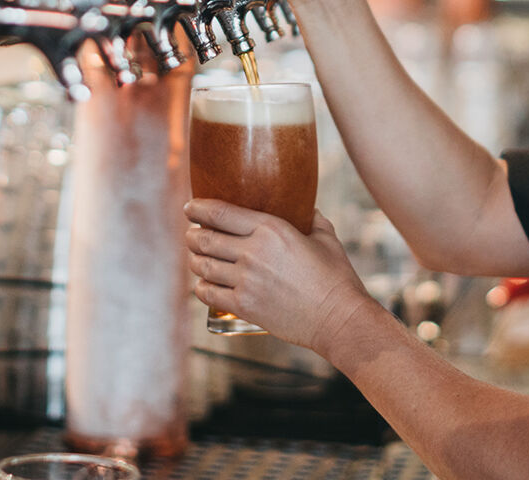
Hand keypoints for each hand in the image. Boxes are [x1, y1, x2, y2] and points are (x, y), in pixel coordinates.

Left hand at [185, 198, 373, 353]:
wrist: (339, 319)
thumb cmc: (335, 278)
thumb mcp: (326, 239)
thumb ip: (312, 219)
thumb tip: (307, 208)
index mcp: (270, 229)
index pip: (219, 213)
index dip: (197, 209)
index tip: (189, 208)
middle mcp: (253, 251)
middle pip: (203, 239)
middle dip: (192, 236)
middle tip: (192, 236)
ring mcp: (246, 280)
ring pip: (201, 265)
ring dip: (195, 260)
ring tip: (197, 259)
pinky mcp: (243, 305)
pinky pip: (207, 293)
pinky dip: (201, 287)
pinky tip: (205, 284)